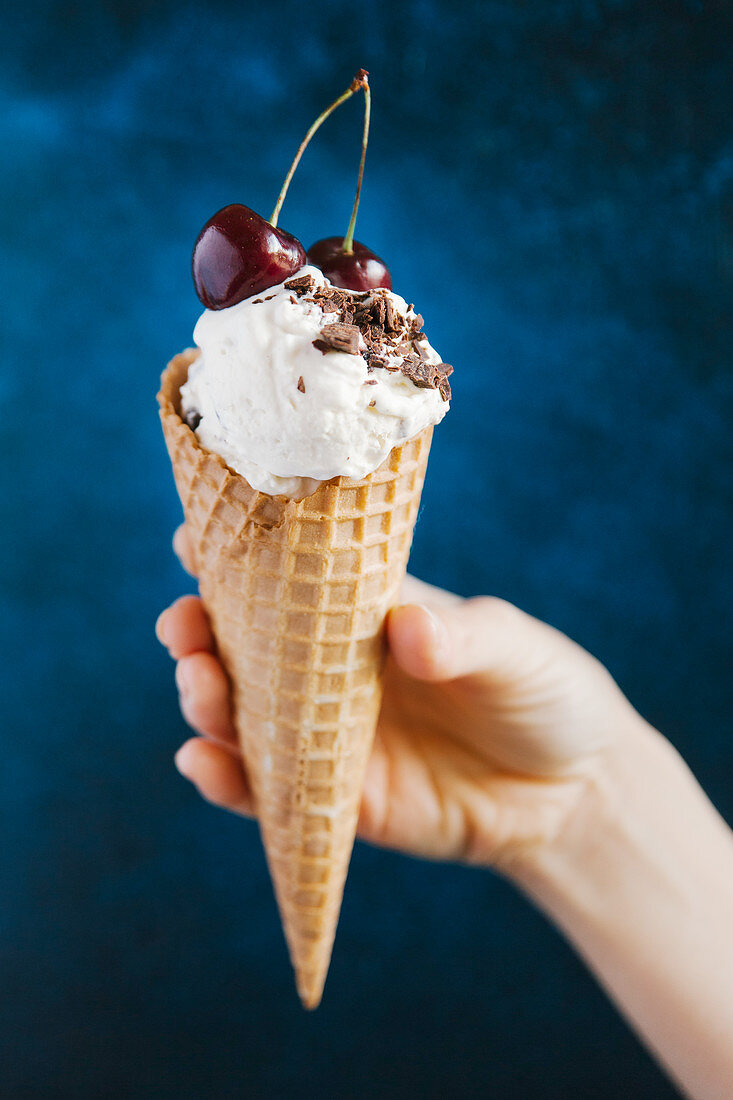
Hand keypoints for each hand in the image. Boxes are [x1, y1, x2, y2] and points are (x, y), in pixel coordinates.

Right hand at [156, 525, 641, 872]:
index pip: (291, 577)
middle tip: (183, 624)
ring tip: (198, 683)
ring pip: (242, 716)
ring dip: (204, 698)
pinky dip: (226, 779)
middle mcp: (333, 671)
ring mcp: (329, 736)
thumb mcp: (514, 648)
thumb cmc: (545, 691)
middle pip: (244, 646)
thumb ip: (462, 636)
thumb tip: (405, 629)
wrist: (575, 791)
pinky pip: (267, 792)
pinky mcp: (337, 799)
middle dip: (198, 630)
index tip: (192, 539)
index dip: (237, 557)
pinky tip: (202, 761)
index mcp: (367, 614)